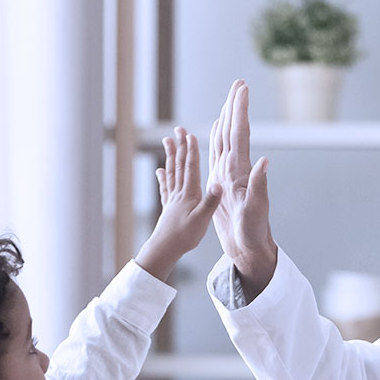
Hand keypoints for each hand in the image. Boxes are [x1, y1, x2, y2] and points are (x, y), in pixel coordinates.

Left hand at [135, 126, 220, 281]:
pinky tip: (160, 171)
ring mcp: (172, 199)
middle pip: (179, 165)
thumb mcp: (203, 220)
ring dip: (170, 156)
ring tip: (167, 141)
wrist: (165, 250)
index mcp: (189, 194)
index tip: (190, 134)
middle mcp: (179, 193)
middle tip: (178, 129)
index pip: (191, 168)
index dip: (191, 151)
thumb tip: (218, 184)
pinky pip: (165, 188)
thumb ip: (211, 201)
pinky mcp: (168, 207)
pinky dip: (163, 177)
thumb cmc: (185, 237)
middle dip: (180, 146)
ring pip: (171, 172)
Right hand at [208, 79, 276, 299]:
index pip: (240, 133)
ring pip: (225, 140)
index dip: (240, 109)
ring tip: (228, 101)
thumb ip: (259, 186)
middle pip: (234, 131)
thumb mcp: (255, 210)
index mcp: (240, 171)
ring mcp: (229, 175)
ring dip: (226, 119)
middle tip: (238, 83)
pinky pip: (217, 155)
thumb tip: (265, 161)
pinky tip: (217, 132)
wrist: (249, 249)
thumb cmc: (252, 233)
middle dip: (235, 106)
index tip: (242, 88)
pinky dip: (217, 139)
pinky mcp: (223, 183)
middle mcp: (236, 169)